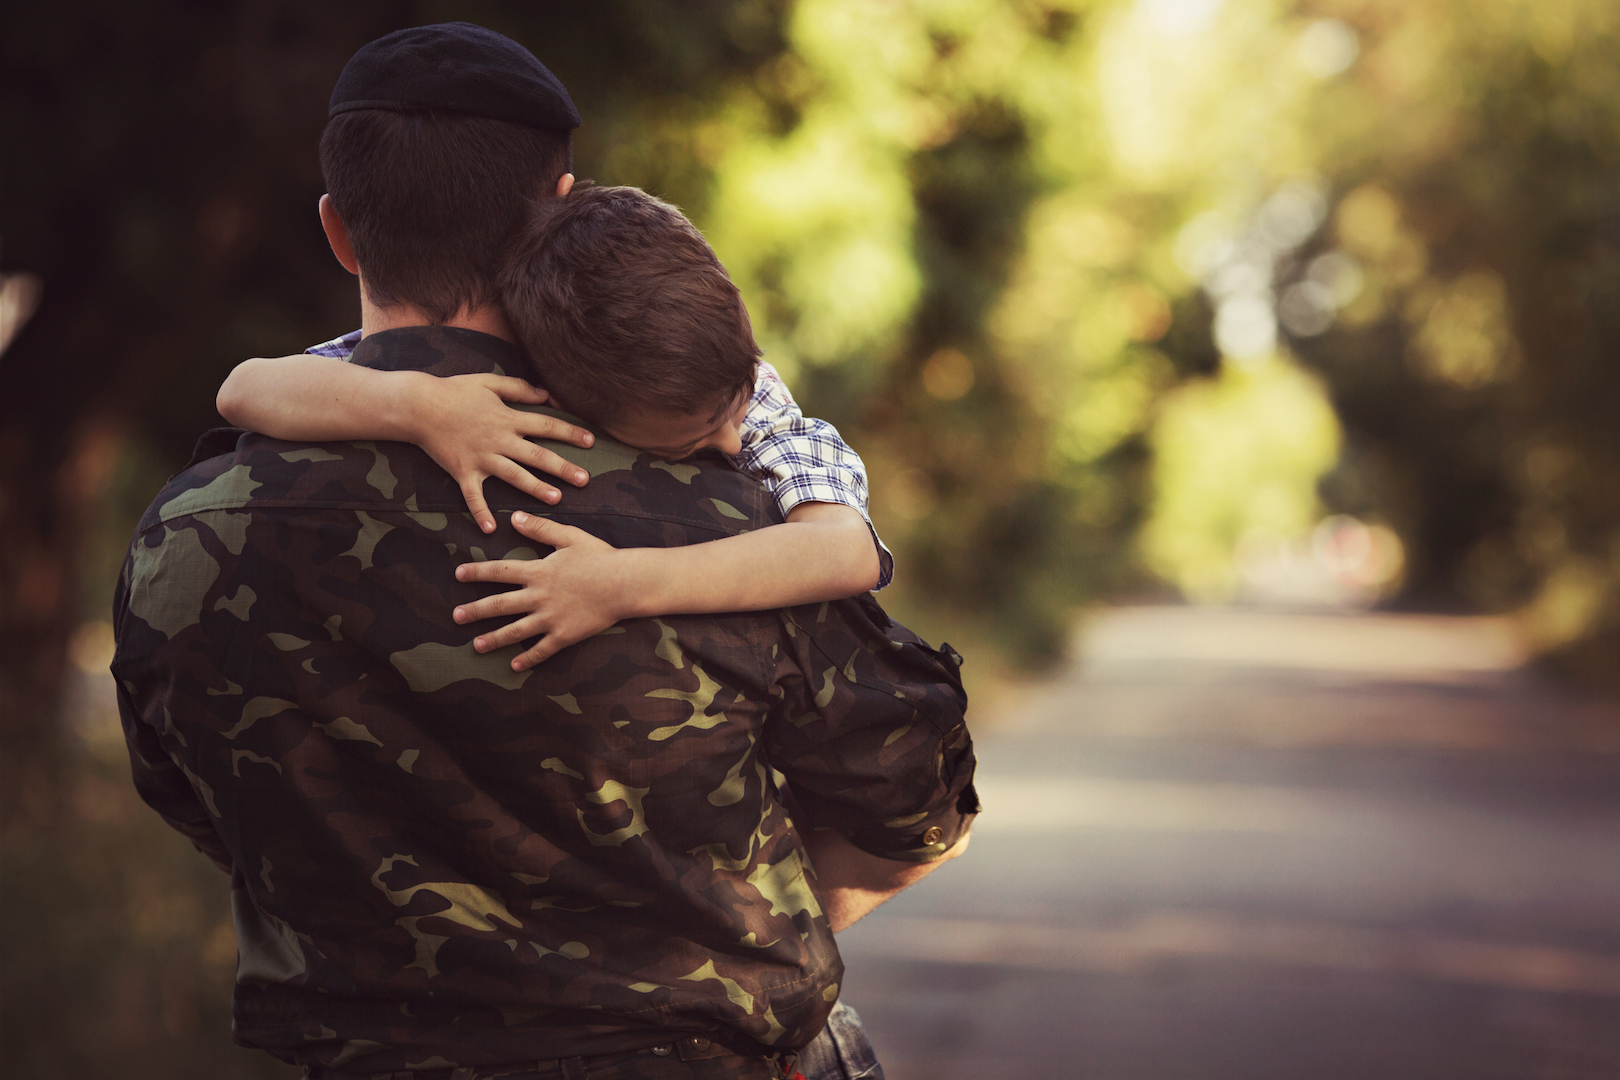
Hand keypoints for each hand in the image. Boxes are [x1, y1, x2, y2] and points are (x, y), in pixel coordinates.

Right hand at [409, 373, 595, 533]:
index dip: (570, 433)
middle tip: (585, 480)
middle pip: (537, 455)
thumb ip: (519, 389)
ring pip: (514, 476)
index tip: (591, 442)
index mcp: (507, 418)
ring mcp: (481, 458)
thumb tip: (546, 394)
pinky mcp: (463, 471)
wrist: (418, 406)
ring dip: (535, 489)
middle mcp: (499, 440)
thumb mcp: (489, 382)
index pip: (546, 426)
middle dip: (563, 468)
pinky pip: (473, 496)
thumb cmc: (454, 390)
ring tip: (556, 499)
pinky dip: (480, 513)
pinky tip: (491, 530)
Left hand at [452, 511, 632, 669]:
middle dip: (475, 610)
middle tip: (456, 616)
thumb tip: (514, 517)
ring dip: (493, 638)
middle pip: (499, 605)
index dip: (477, 572)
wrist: (624, 583)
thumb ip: (540, 529)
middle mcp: (539, 597)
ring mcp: (551, 619)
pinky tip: (514, 665)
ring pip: (515, 631)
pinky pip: (542, 650)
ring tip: (476, 645)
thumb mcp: (569, 536)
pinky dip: (528, 659)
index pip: (500, 571)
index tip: (458, 574)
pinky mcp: (565, 635)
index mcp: (538, 572)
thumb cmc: (600, 557)